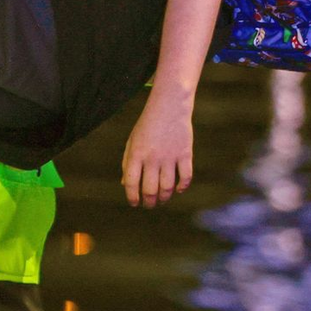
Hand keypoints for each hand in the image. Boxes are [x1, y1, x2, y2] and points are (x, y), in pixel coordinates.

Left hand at [121, 90, 192, 207]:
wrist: (169, 105)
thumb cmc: (148, 125)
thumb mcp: (132, 141)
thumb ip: (127, 162)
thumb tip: (125, 184)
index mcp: (136, 154)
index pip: (131, 183)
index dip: (132, 197)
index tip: (134, 203)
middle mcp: (152, 157)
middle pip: (150, 190)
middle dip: (149, 202)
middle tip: (150, 204)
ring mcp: (170, 156)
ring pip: (168, 187)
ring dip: (164, 198)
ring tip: (162, 199)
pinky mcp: (185, 153)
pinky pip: (185, 177)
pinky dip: (182, 187)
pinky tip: (178, 189)